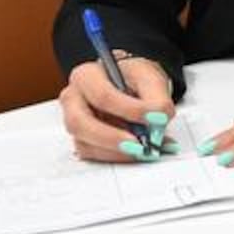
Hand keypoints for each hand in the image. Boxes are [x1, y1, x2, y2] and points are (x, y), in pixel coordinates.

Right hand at [60, 55, 176, 161]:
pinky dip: (118, 157)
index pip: (102, 95)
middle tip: (140, 146)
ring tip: (144, 150)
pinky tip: (138, 153)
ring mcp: (75, 122)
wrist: (132, 87)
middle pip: (80, 124)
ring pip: (85, 144)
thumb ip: (157, 97)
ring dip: (117, 152)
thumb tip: (160, 116)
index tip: (156, 118)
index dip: (130, 109)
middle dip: (112, 138)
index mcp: (86, 76)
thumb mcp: (150, 78)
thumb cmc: (134, 79)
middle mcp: (73, 99)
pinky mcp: (82, 140)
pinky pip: (94, 155)